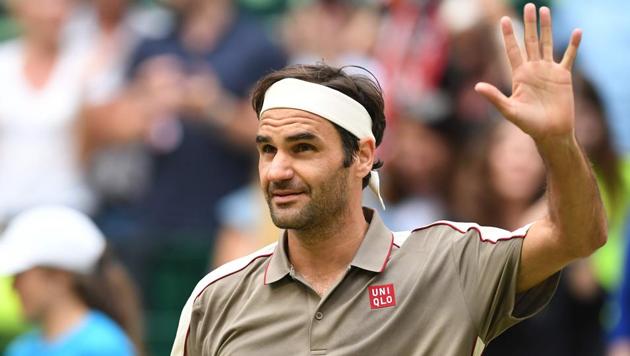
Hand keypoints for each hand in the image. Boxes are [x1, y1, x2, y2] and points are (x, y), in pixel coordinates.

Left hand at [475, 3, 581, 142]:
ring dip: (547, 28)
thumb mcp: (509, 110)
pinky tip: (577, 32)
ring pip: (547, 44)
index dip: (508, 35)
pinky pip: (569, 57)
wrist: (551, 132)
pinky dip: (573, 45)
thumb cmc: (529, 125)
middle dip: (528, 24)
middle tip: (528, 5)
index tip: (503, 20)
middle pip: (530, 41)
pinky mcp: (563, 76)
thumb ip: (494, 97)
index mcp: (519, 75)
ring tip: (545, 11)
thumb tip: (476, 87)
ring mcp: (548, 71)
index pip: (512, 50)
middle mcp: (533, 70)